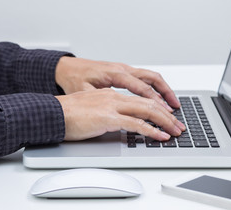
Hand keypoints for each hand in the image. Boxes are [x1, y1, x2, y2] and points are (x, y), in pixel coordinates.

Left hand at [55, 57, 179, 110]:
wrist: (67, 68)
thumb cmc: (74, 78)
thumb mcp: (84, 91)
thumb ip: (100, 99)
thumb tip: (115, 110)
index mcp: (115, 73)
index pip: (140, 87)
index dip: (154, 101)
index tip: (164, 112)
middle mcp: (123, 69)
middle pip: (152, 79)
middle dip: (166, 94)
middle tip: (176, 110)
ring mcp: (124, 69)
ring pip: (151, 77)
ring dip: (164, 90)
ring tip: (173, 104)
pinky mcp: (124, 72)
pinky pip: (145, 78)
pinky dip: (155, 88)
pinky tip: (159, 98)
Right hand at [56, 89, 185, 140]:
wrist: (52, 113)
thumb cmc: (68, 113)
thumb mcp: (92, 108)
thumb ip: (108, 111)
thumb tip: (119, 121)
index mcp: (111, 93)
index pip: (141, 98)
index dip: (157, 107)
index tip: (167, 116)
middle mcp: (115, 96)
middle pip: (149, 102)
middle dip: (167, 115)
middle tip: (178, 124)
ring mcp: (112, 105)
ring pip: (147, 110)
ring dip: (165, 122)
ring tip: (175, 131)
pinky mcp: (109, 117)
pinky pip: (136, 123)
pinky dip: (151, 130)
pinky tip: (160, 136)